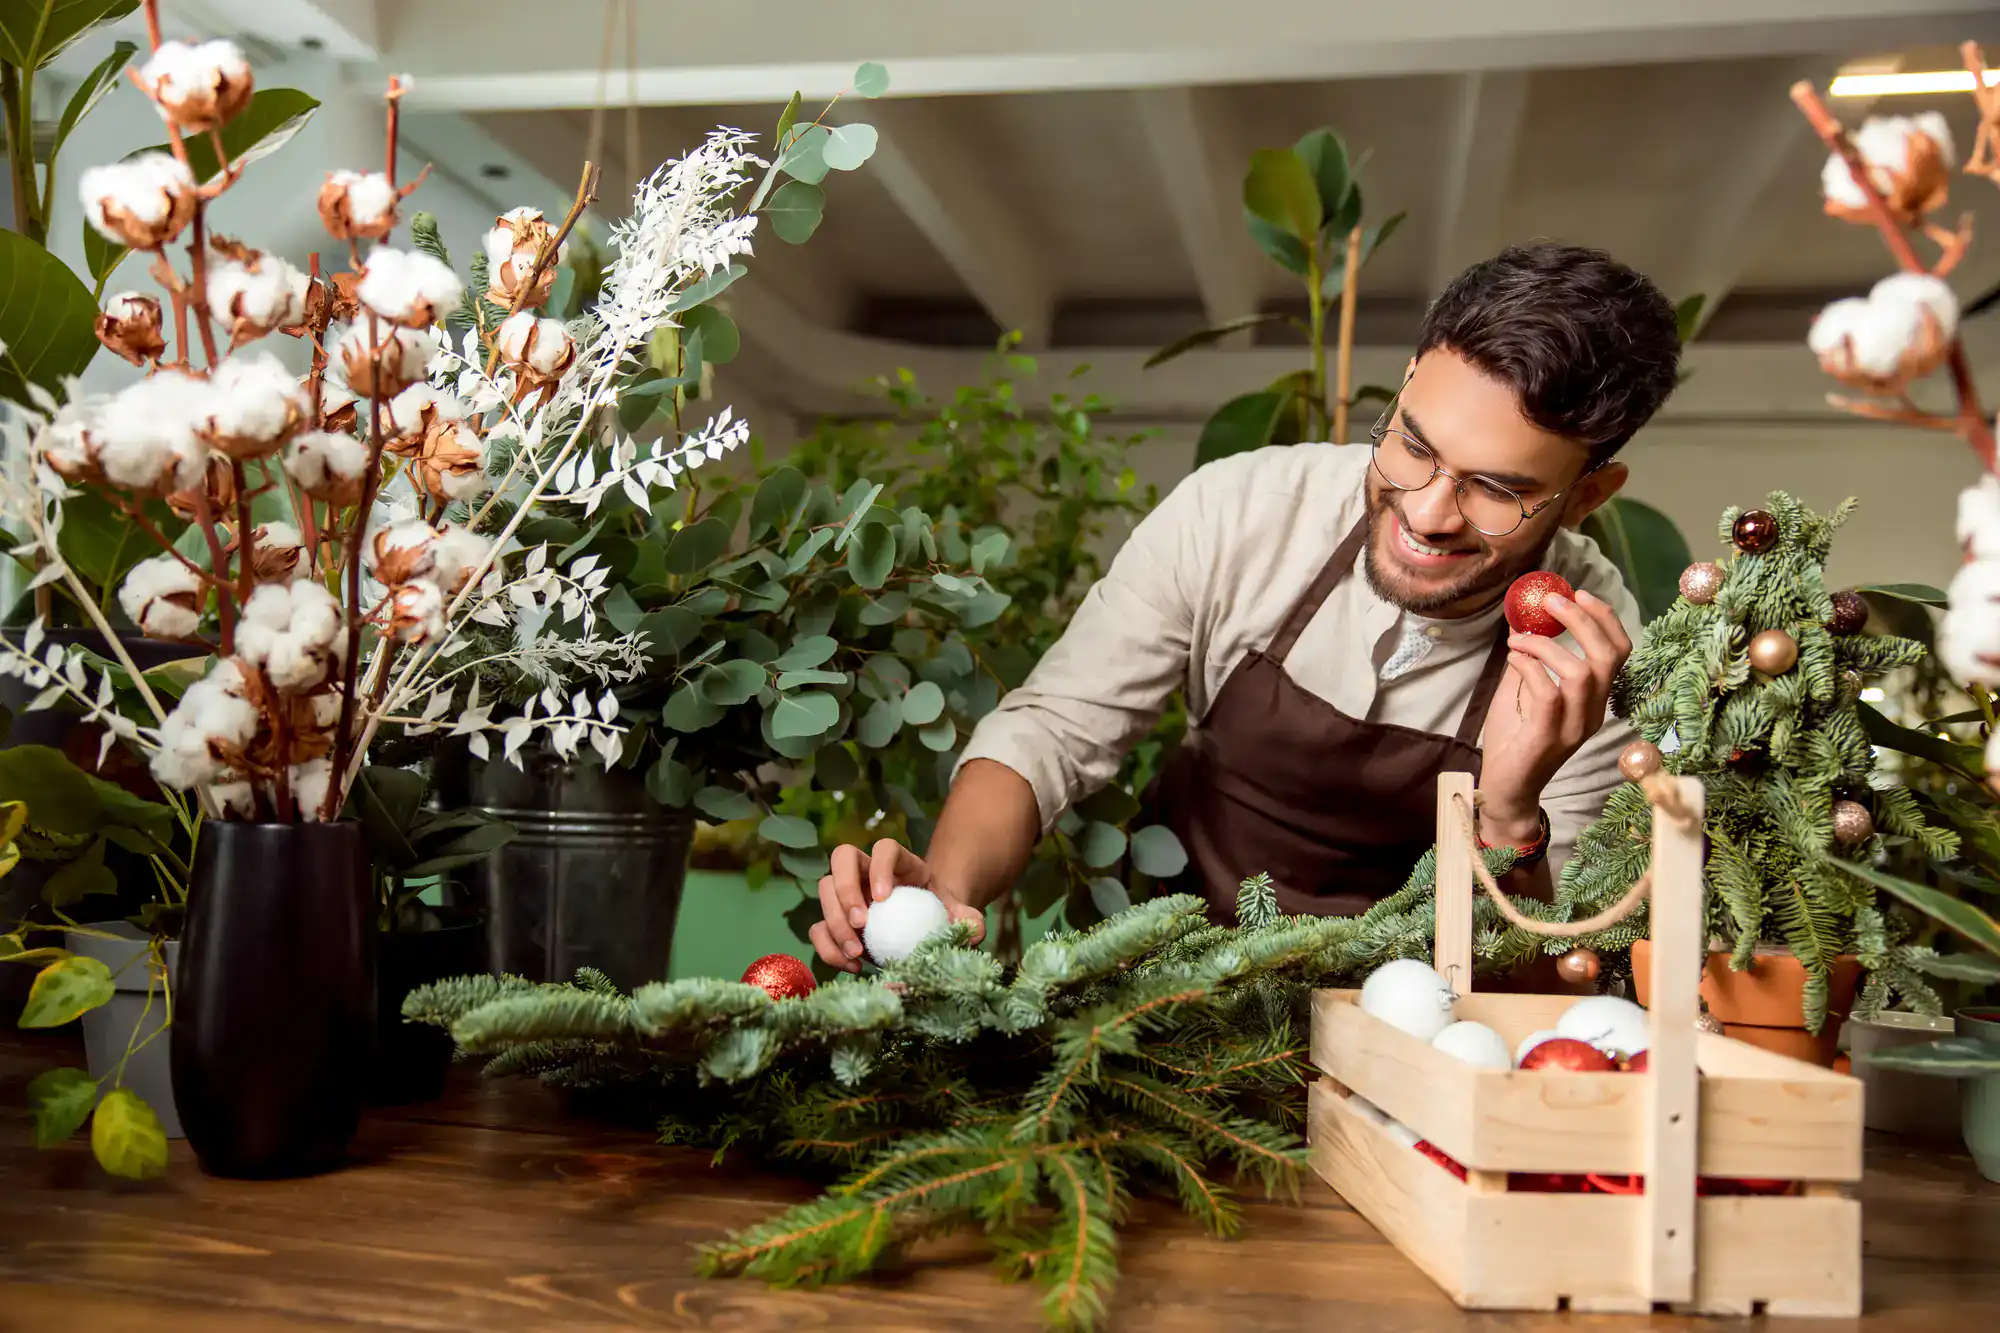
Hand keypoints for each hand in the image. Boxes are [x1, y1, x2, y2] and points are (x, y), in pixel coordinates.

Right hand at [809, 838, 986, 973]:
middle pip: (842, 858)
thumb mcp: (958, 915)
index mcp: (900, 862)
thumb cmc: (940, 916)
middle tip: (860, 924)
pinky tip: (852, 967)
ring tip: (856, 953)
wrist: (923, 930)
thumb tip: (974, 929)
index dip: (879, 866)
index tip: (882, 898)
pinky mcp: (836, 920)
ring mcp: (848, 893)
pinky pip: (818, 928)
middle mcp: (867, 871)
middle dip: (845, 889)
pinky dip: (828, 948)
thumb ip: (970, 920)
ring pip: (824, 891)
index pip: (884, 848)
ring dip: (833, 922)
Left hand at [1480, 587, 1631, 840]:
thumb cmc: (1514, 739)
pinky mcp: (1548, 737)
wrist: (1504, 788)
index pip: (1619, 653)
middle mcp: (1593, 713)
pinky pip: (1549, 692)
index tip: (1579, 593)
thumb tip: (1526, 620)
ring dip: (1546, 645)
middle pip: (1608, 656)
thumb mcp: (1524, 692)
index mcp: (1594, 700)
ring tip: (1518, 640)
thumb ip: (1533, 661)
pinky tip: (1513, 659)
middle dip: (1583, 621)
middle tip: (1551, 603)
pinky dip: (1530, 666)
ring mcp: (1574, 727)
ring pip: (1580, 673)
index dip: (1605, 618)